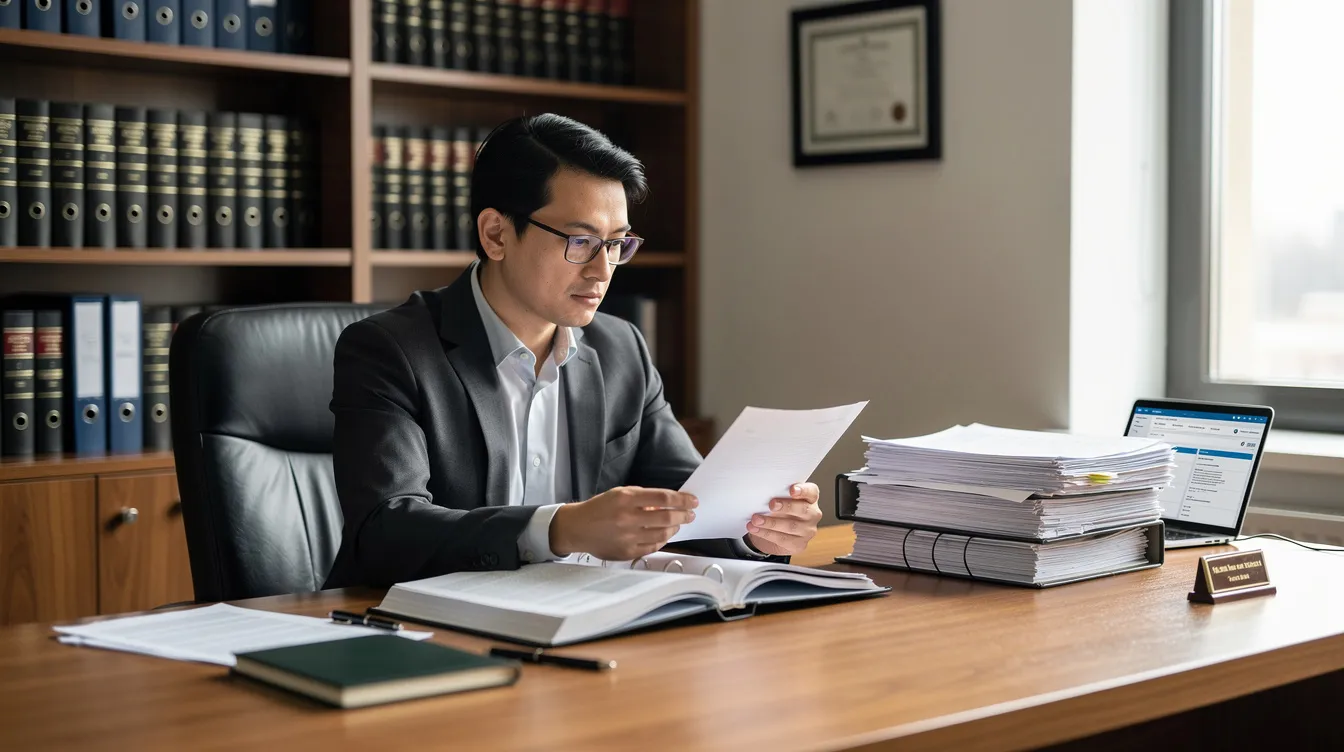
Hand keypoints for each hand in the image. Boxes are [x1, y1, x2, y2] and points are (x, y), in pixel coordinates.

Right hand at [549, 486, 697, 560]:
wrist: (577, 528)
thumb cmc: (599, 509)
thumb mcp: (620, 494)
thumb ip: (644, 497)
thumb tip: (668, 503)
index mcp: (626, 499)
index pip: (663, 498)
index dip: (682, 500)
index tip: (692, 501)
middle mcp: (627, 518)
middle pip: (666, 517)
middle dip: (684, 515)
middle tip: (690, 514)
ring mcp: (627, 537)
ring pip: (662, 534)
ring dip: (675, 528)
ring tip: (678, 524)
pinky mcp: (626, 552)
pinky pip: (653, 547)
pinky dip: (663, 540)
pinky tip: (665, 535)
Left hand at [746, 483, 821, 555]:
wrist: (773, 532)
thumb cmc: (778, 510)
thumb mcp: (778, 499)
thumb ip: (776, 494)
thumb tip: (762, 494)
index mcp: (810, 498)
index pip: (811, 492)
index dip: (803, 490)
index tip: (792, 490)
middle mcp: (812, 514)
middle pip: (803, 509)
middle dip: (786, 506)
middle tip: (771, 504)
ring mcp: (807, 530)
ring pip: (791, 526)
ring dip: (771, 523)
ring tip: (756, 519)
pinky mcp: (799, 544)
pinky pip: (782, 539)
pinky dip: (766, 533)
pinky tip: (755, 529)